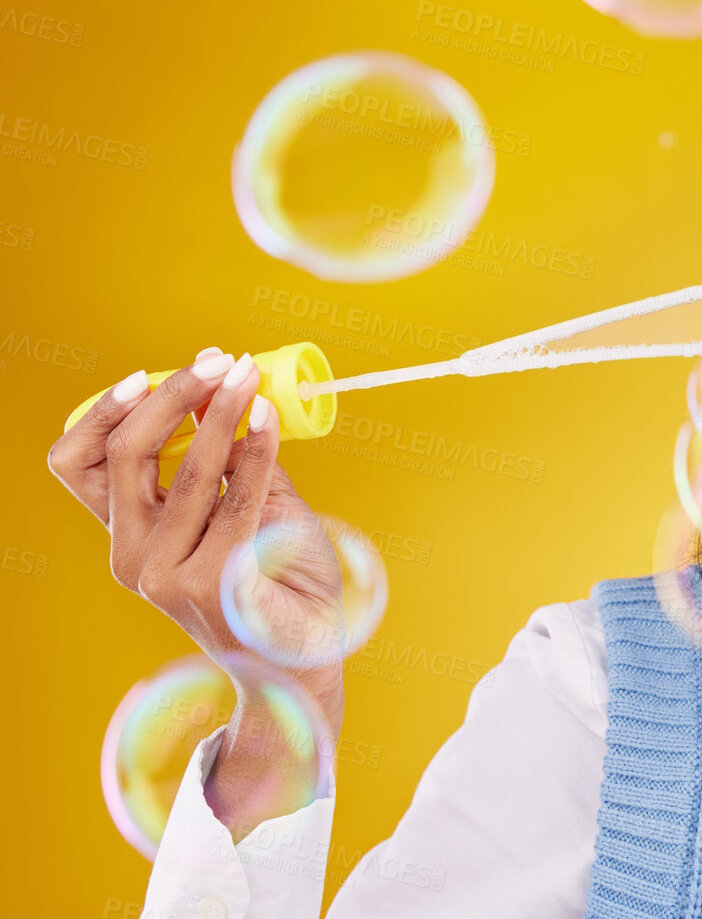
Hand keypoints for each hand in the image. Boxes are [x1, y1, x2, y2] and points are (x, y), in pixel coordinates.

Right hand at [47, 348, 344, 731]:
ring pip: (187, 473)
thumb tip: (222, 395)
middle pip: (125, 456)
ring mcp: (166, 576)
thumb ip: (232, 459)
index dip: (103, 413)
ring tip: (249, 379)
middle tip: (218, 362)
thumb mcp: (250, 505)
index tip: (145, 374)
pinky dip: (258, 450)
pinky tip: (270, 421)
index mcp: (129, 534)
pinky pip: (239, 499)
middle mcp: (133, 556)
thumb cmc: (279, 578)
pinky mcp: (211, 586)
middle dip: (172, 397)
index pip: (80, 466)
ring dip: (221, 414)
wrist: (304, 658)